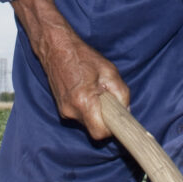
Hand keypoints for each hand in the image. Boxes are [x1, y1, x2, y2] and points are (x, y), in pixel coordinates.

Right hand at [11, 0, 128, 139]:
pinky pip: (80, 116)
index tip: (117, 119)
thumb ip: (121, 94)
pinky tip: (87, 92)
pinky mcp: (61, 109)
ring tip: (96, 92)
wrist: (56, 48)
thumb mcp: (109, 71)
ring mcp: (64, 111)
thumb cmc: (83, 57)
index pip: (100, 133)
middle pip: (94, 129)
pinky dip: (87, 108)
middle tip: (109, 100)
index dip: (111, 129)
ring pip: (87, 122)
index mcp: (83, 101)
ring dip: (96, 113)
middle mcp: (71, 110)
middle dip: (105, 119)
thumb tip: (126, 111)